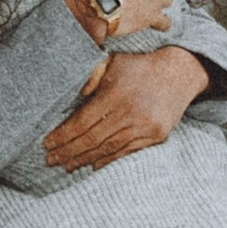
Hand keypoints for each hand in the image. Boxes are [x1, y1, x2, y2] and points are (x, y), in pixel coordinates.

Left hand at [43, 45, 209, 170]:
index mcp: (115, 92)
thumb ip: (91, 76)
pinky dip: (108, 160)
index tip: (47, 144)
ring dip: (85, 159)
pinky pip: (126, 152)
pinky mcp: (155, 136)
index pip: (82, 121)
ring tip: (68, 166)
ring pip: (108, 149)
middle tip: (51, 160)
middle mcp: (129, 112)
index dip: (63, 135)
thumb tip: (71, 94)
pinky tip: (93, 165)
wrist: (179, 73)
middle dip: (69, 151)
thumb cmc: (139, 66)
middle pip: (92, 138)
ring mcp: (144, 126)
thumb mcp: (113, 61)